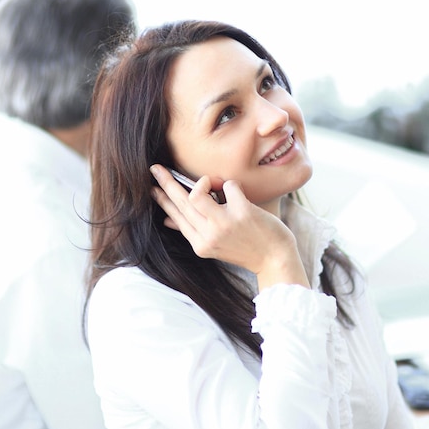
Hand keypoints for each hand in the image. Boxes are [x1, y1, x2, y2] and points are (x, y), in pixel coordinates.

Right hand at [150, 165, 309, 290]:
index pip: (175, 215)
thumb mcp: (216, 245)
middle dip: (166, 182)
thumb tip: (167, 220)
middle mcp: (208, 236)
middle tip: (156, 167)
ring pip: (196, 193)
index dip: (162, 199)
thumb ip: (194, 230)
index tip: (152, 186)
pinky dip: (231, 184)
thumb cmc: (248, 248)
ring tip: (213, 183)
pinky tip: (237, 192)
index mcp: (200, 244)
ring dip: (204, 182)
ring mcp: (224, 224)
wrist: (275, 260)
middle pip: (180, 202)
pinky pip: (228, 185)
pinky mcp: (241, 213)